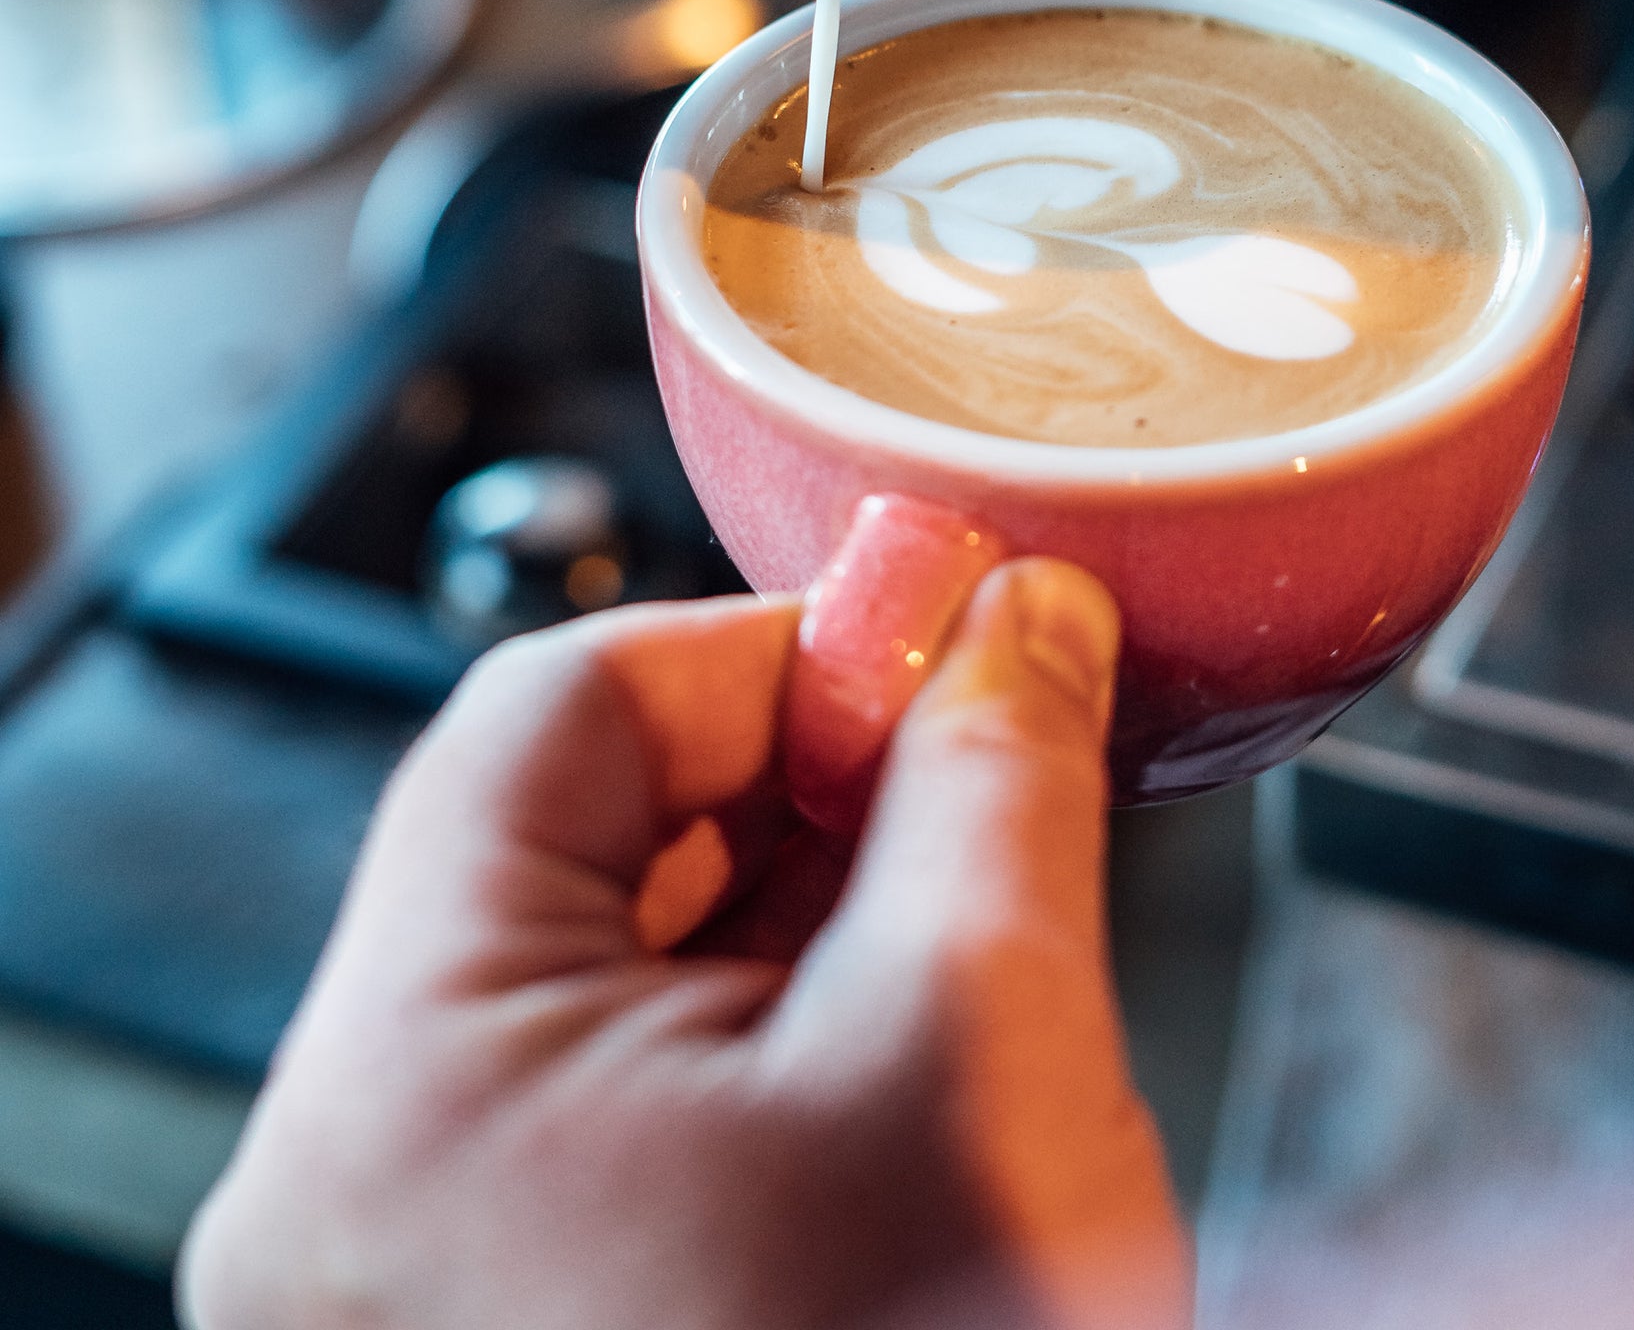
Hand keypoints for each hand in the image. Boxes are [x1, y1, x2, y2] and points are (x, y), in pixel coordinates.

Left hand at [177, 559, 1187, 1329]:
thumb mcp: (980, 1043)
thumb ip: (995, 778)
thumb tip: (1023, 618)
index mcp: (405, 1088)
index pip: (562, 711)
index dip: (776, 642)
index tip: (938, 635)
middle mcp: (365, 1175)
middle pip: (583, 830)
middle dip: (805, 771)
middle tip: (975, 754)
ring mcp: (429, 1259)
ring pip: (621, 953)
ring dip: (803, 888)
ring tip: (959, 900)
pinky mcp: (516, 1305)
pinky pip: (634, 1075)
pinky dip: (774, 1007)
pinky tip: (900, 1012)